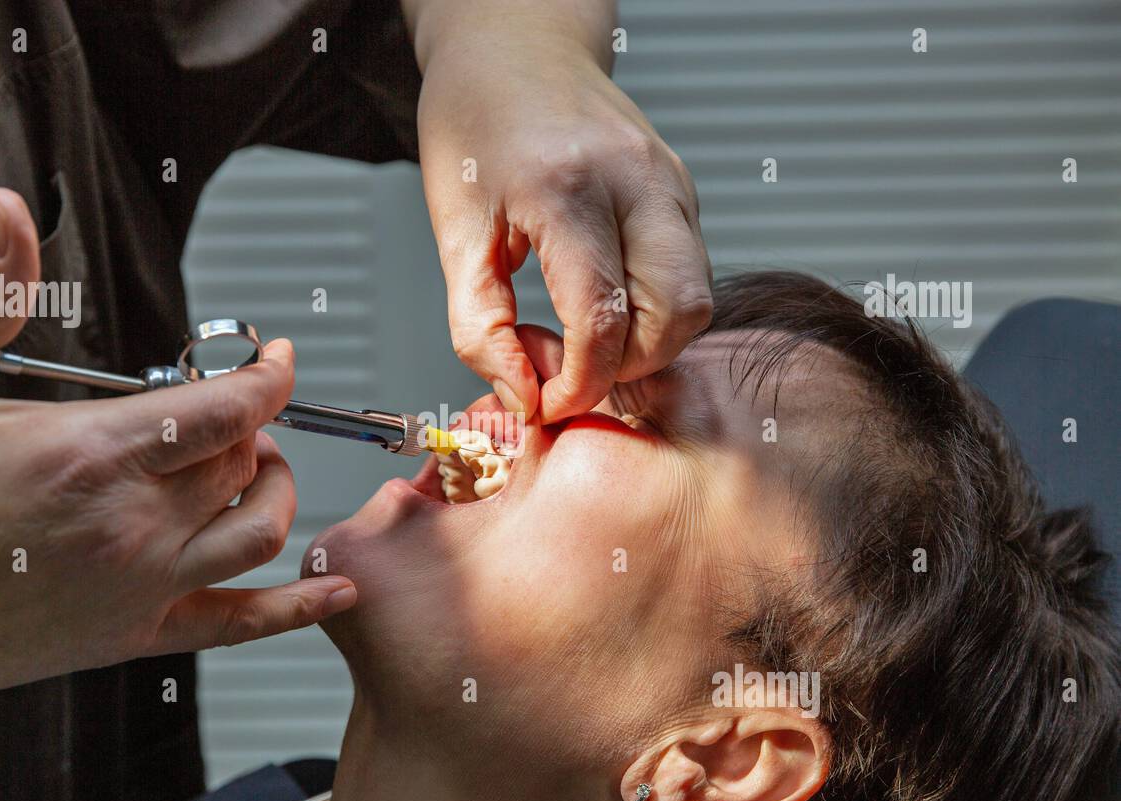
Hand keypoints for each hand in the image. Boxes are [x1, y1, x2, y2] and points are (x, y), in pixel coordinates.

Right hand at [0, 189, 355, 800]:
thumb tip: (8, 208)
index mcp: (89, 452)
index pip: (225, 406)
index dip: (269, 375)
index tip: (276, 357)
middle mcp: (131, 522)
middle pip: (245, 461)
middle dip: (256, 427)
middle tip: (232, 413)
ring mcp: (140, 586)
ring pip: (262, 531)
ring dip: (278, 492)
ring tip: (254, 470)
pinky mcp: (135, 638)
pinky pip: (242, 625)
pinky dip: (299, 607)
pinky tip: (335, 587)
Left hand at [414, 15, 711, 421]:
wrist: (514, 47)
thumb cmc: (476, 126)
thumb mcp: (454, 230)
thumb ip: (479, 325)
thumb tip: (523, 397)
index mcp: (568, 187)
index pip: (604, 318)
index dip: (579, 383)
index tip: (546, 403)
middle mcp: (637, 181)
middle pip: (676, 317)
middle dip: (626, 368)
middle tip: (569, 369)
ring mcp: (671, 182)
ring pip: (695, 302)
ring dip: (646, 343)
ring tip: (583, 335)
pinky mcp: (683, 189)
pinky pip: (688, 273)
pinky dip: (652, 309)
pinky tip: (602, 301)